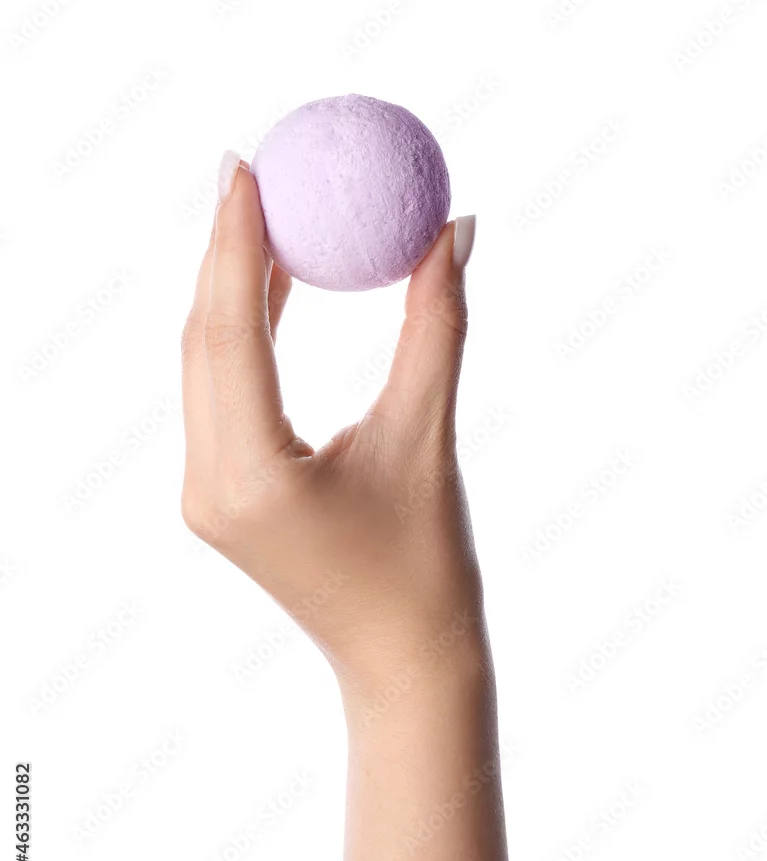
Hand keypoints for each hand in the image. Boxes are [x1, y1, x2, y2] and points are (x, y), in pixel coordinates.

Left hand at [181, 152, 481, 702]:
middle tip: (250, 172)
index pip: (226, 333)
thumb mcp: (428, 437)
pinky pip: (223, 396)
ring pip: (205, 368)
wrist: (404, 660)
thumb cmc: (427, 566)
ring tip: (262, 217)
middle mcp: (209, 485)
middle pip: (202, 343)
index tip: (247, 167)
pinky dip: (244, 339)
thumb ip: (434, 328)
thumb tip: (453, 232)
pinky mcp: (223, 496)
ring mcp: (207, 494)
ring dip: (230, 293)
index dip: (235, 243)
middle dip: (223, 253)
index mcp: (249, 478)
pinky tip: (276, 290)